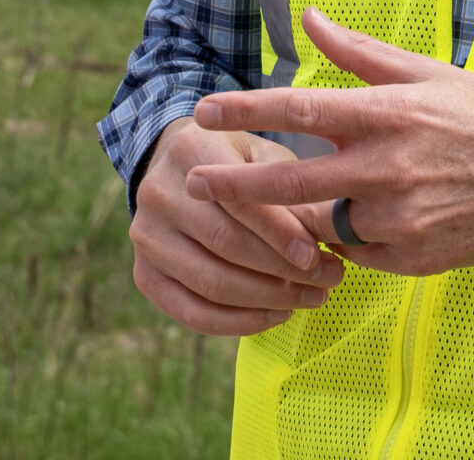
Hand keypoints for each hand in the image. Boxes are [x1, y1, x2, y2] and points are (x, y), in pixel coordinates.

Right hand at [129, 115, 347, 334]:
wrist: (182, 171)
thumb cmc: (238, 164)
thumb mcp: (265, 157)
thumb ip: (291, 191)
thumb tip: (330, 236)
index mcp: (190, 150)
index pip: (239, 200)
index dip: (281, 233)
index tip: (317, 255)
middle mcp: (156, 192)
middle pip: (225, 244)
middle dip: (283, 270)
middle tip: (328, 281)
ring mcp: (145, 236)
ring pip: (210, 283)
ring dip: (268, 300)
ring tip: (311, 298)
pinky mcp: (144, 274)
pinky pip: (192, 314)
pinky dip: (239, 323)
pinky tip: (276, 315)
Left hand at [183, 7, 473, 277]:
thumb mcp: (429, 72)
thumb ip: (360, 52)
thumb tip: (308, 17)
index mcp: (391, 114)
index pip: (302, 111)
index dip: (247, 109)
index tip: (203, 108)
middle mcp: (392, 169)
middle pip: (293, 183)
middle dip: (238, 186)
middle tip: (198, 182)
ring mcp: (404, 220)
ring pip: (328, 221)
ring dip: (319, 209)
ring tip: (346, 191)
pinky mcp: (417, 259)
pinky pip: (360, 251)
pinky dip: (356, 236)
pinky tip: (382, 215)